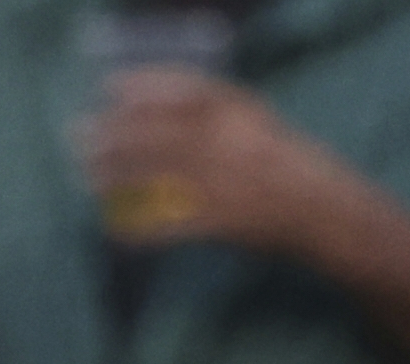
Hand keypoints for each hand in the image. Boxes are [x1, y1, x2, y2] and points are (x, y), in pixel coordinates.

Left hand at [81, 70, 355, 256]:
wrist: (328, 211)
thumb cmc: (289, 165)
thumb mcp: (257, 123)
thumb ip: (217, 113)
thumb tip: (161, 106)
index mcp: (243, 114)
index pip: (186, 90)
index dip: (145, 88)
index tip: (112, 88)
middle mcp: (232, 143)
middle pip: (161, 134)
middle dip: (115, 136)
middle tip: (81, 136)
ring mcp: (229, 183)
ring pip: (162, 176)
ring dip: (119, 176)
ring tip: (89, 176)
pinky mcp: (227, 222)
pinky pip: (175, 225)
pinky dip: (144, 229)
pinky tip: (119, 230)